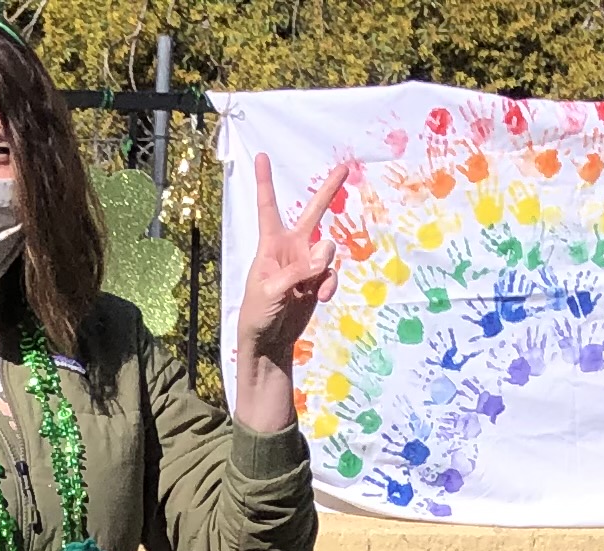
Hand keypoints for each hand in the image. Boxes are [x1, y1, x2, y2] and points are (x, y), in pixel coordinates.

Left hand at [231, 155, 353, 423]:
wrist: (269, 341)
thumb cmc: (258, 314)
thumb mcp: (271, 291)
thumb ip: (298, 270)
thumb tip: (326, 252)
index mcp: (270, 244)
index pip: (268, 207)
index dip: (265, 182)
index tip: (261, 156)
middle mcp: (290, 248)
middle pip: (313, 213)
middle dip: (328, 190)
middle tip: (346, 166)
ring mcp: (306, 264)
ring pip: (328, 252)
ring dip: (324, 267)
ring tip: (313, 287)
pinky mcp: (317, 282)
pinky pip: (332, 275)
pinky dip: (330, 285)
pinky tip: (321, 298)